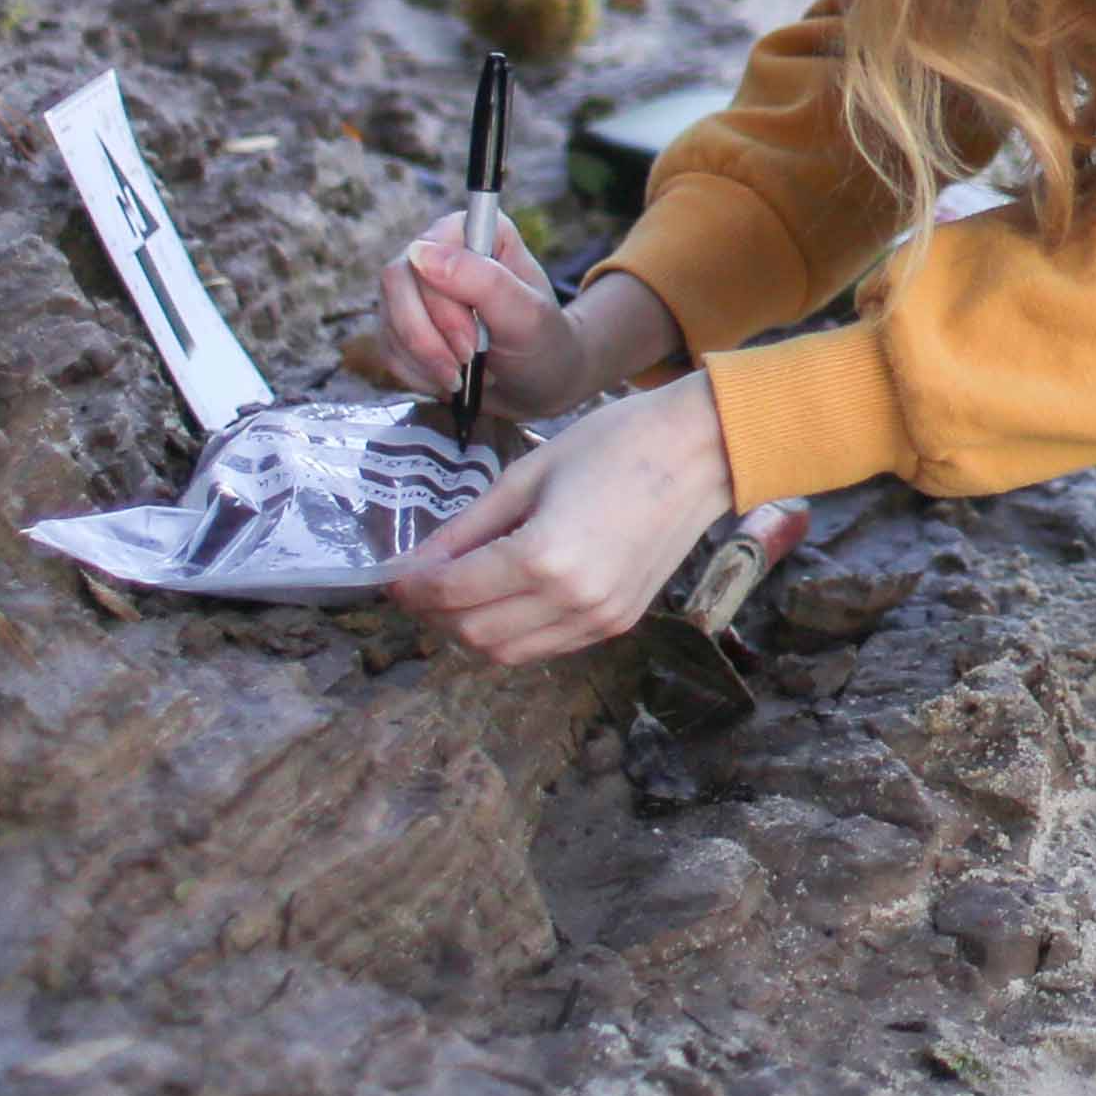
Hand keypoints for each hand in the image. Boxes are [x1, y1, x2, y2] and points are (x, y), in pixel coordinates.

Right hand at [369, 233, 667, 426]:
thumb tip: (421, 252)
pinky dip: (415, 373)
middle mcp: (440, 249)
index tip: (472, 343)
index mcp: (476, 230)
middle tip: (467, 363)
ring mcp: (416, 287)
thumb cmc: (542, 343)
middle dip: (429, 337)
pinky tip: (447, 379)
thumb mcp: (526, 315)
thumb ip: (483, 281)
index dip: (440, 304)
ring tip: (463, 375)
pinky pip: (386, 346)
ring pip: (388, 316)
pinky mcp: (402, 322)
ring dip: (424, 359)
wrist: (537, 384)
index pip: (427, 251)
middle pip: (397, 281)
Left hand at [388, 378, 736, 662]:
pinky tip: (506, 598)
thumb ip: (470, 526)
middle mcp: (571, 599)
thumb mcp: (529, 473)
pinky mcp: (618, 621)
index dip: (412, 588)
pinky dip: (513, 633)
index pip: (453, 592)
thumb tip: (418, 563)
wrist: (702, 450)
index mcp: (544, 556)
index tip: (393, 576)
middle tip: (421, 584)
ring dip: (470, 631)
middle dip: (435, 614)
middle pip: (472, 633)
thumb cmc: (616, 442)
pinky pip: (546, 646)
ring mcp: (599, 618)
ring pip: (506, 652)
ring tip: (459, 594)